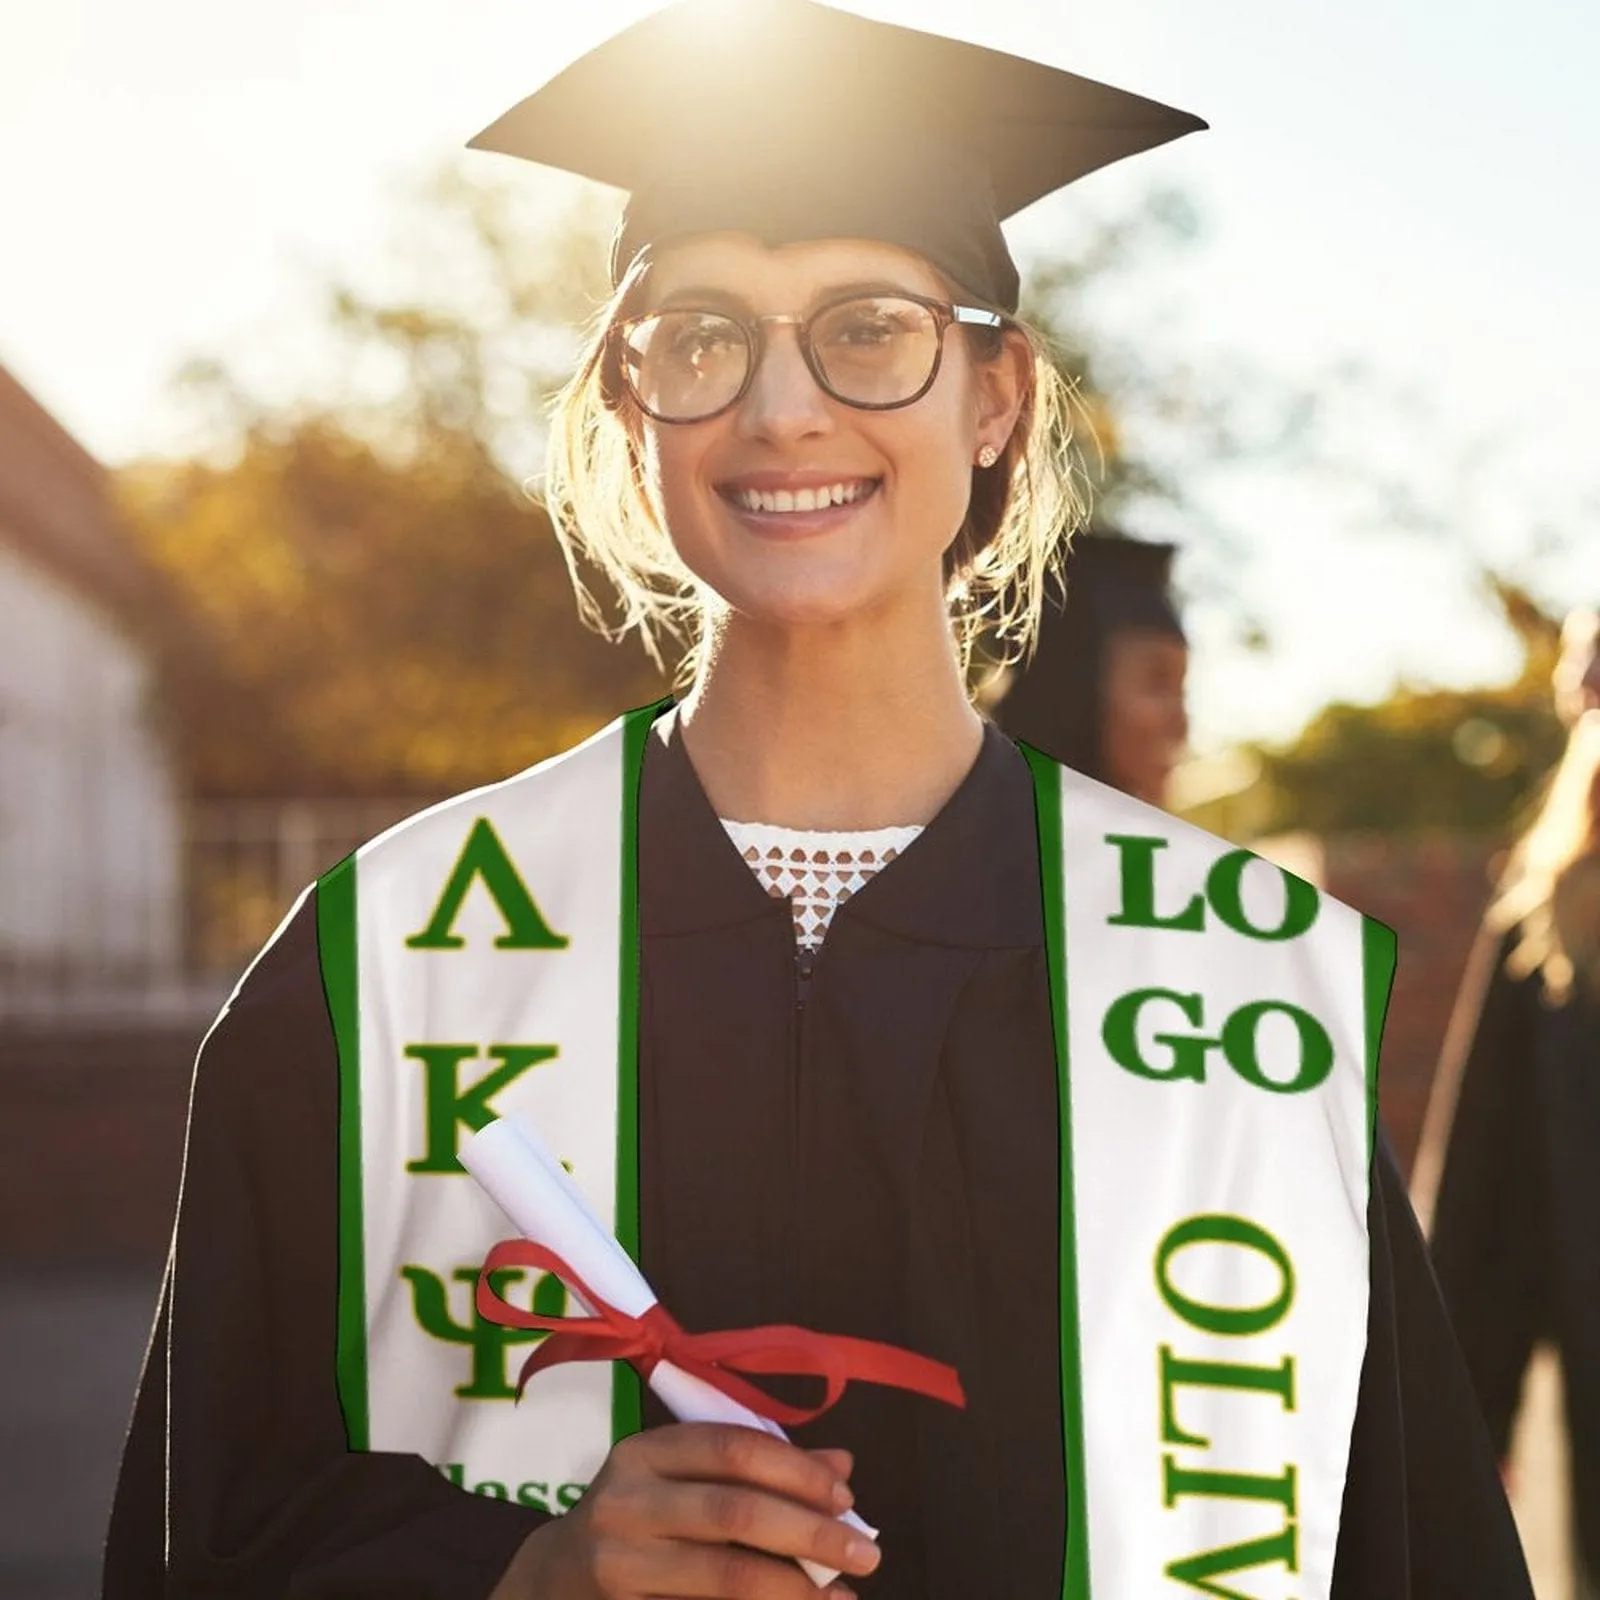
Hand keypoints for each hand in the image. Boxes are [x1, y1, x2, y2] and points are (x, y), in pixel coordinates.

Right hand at [491, 1424, 877, 1598]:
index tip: (846, 1495)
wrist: (553, 1581)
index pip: (733, 1447)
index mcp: (644, 1452)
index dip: (796, 1470)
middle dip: (810, 1532)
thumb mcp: (681, 1478)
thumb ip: (755, 1468)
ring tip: (841, 1597)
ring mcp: (619, 1564)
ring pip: (724, 1575)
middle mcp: (626, 1502)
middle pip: (735, 1512)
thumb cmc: (637, 1516)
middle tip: (866, 1554)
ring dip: (794, 1588)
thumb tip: (842, 1465)